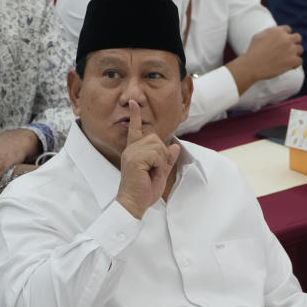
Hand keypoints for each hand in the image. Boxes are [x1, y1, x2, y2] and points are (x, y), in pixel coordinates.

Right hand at [115, 100, 179, 218]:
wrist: (134, 203)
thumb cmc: (144, 191)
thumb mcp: (160, 173)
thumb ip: (167, 159)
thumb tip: (175, 146)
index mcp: (135, 151)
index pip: (135, 129)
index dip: (135, 115)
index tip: (134, 103)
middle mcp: (131, 149)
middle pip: (156, 138)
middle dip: (162, 154)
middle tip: (155, 170)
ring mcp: (132, 153)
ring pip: (158, 146)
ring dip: (161, 161)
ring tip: (151, 173)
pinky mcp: (135, 158)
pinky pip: (156, 154)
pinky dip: (159, 165)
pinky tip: (150, 173)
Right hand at [241, 25, 303, 81]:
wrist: (253, 65)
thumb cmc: (253, 51)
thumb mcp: (258, 35)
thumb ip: (269, 32)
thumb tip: (275, 31)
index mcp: (278, 31)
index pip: (288, 30)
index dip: (286, 36)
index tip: (283, 42)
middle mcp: (286, 39)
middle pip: (298, 37)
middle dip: (294, 43)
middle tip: (288, 50)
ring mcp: (291, 49)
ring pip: (300, 49)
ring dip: (295, 54)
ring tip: (286, 59)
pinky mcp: (293, 60)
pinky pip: (300, 61)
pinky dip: (295, 64)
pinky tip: (288, 66)